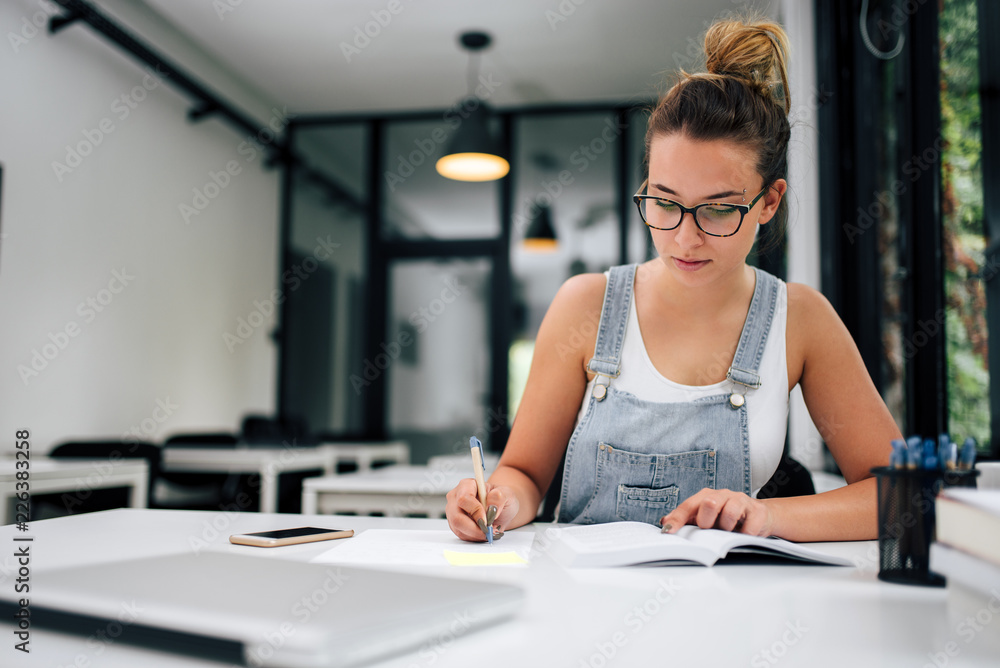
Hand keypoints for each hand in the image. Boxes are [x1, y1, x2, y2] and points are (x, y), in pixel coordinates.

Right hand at [446, 478, 518, 541]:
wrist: (501, 510)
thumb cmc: (501, 499)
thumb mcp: (507, 494)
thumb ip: (499, 497)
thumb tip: (491, 507)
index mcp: (467, 485)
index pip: (464, 498)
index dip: (475, 511)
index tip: (487, 520)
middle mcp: (456, 497)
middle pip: (457, 517)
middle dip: (474, 528)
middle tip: (488, 531)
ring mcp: (453, 512)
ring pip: (458, 528)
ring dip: (476, 534)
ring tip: (489, 531)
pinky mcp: (455, 524)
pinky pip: (461, 534)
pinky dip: (475, 537)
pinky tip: (483, 532)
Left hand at [659, 489, 773, 536]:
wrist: (759, 516)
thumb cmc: (727, 517)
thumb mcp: (706, 517)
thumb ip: (686, 519)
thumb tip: (664, 522)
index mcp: (707, 496)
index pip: (688, 506)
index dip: (677, 518)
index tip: (669, 531)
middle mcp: (723, 495)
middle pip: (709, 502)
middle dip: (707, 521)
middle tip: (710, 530)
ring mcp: (741, 501)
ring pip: (730, 512)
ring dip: (727, 528)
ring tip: (729, 532)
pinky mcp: (757, 511)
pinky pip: (749, 526)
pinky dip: (744, 535)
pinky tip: (744, 535)